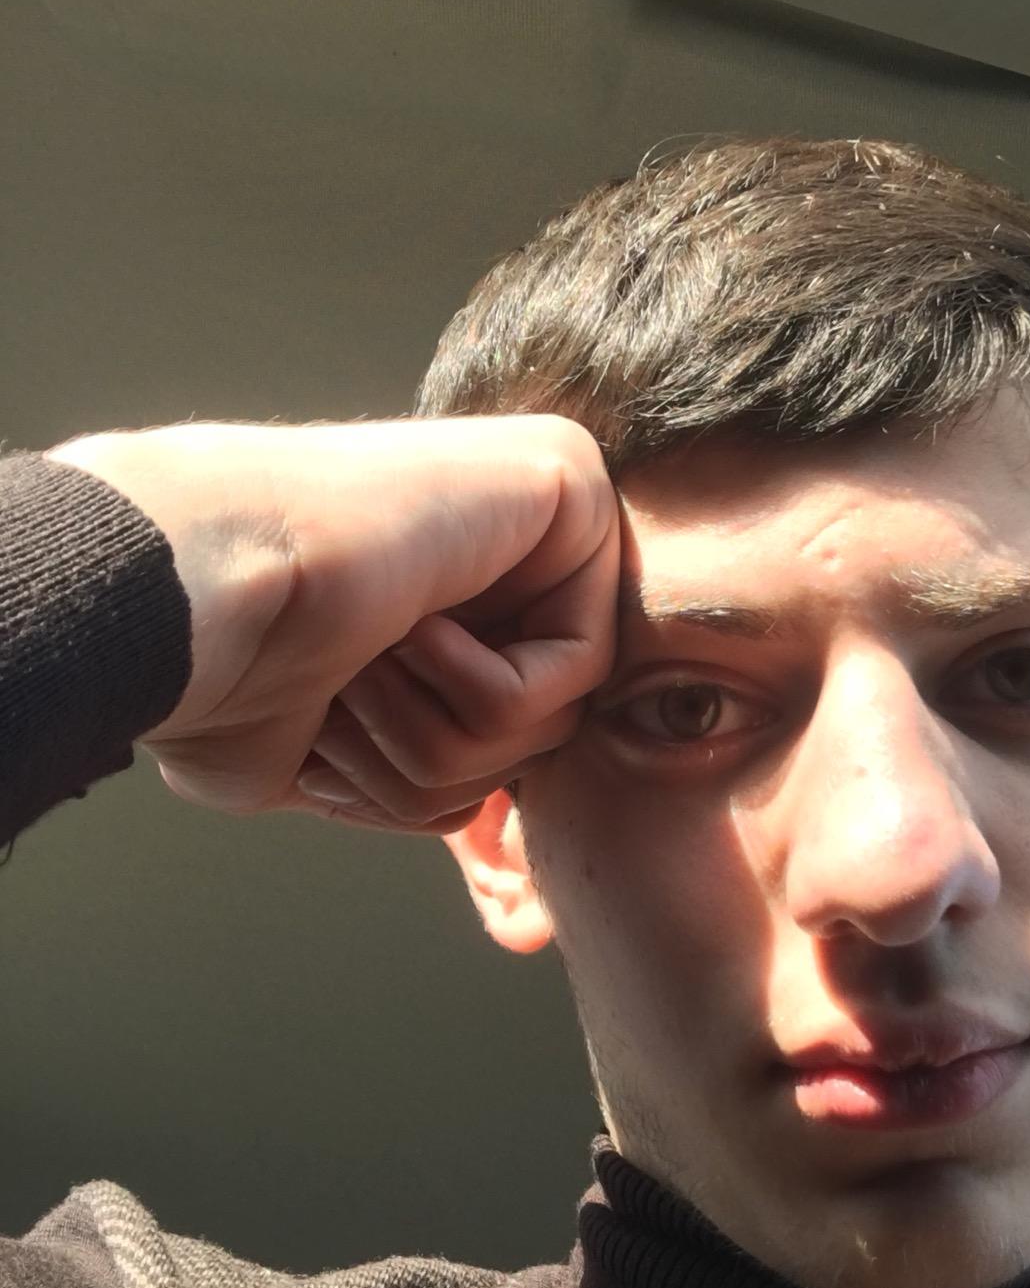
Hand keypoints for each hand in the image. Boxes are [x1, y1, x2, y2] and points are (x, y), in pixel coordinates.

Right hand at [47, 417, 620, 834]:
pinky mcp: (569, 481)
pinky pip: (581, 664)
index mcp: (450, 590)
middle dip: (433, 768)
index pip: (497, 749)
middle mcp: (506, 537)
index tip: (324, 752)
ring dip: (442, 736)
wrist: (189, 599)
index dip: (413, 787)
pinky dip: (483, 685)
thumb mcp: (336, 748)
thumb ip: (425, 757)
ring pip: (559, 715)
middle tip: (337, 706)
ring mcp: (543, 504)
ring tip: (359, 666)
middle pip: (540, 738)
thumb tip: (483, 806)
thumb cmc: (228, 671)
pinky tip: (408, 625)